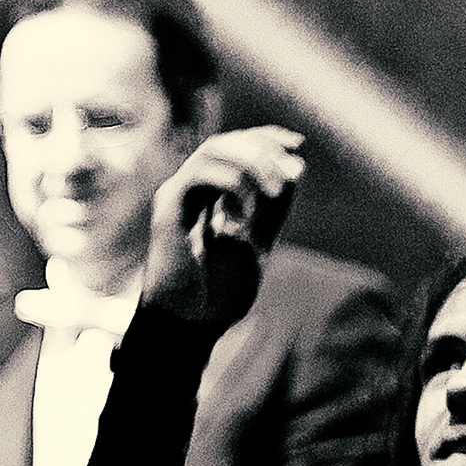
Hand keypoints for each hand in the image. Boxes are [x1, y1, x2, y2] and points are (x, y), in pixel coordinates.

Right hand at [143, 126, 304, 326]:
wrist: (190, 327)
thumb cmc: (219, 294)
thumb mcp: (258, 245)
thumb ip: (272, 210)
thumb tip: (295, 168)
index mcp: (213, 196)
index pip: (237, 150)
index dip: (266, 139)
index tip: (297, 144)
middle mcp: (194, 189)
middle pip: (225, 144)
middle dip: (262, 148)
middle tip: (290, 170)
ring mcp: (179, 196)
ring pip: (212, 151)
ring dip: (250, 162)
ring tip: (275, 189)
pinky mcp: (168, 210)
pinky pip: (198, 176)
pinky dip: (229, 183)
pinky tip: (246, 211)